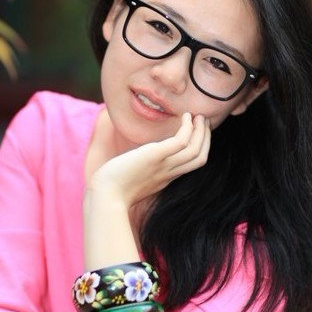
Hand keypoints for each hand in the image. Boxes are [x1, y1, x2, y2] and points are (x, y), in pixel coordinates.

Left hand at [87, 113, 210, 208]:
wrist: (104, 196)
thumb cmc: (112, 188)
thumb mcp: (133, 176)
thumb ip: (142, 168)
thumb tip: (137, 158)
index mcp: (165, 178)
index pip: (192, 164)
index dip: (200, 146)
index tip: (198, 132)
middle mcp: (169, 173)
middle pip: (200, 158)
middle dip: (206, 138)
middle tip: (204, 120)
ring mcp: (164, 166)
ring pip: (195, 150)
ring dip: (201, 131)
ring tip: (198, 116)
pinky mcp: (155, 157)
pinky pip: (181, 142)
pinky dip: (188, 128)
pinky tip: (186, 117)